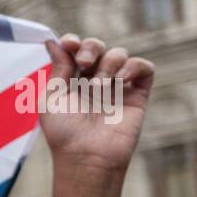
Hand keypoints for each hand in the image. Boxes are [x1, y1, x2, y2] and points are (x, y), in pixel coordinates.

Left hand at [42, 34, 154, 196]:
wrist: (86, 155)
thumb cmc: (64, 132)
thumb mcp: (52, 97)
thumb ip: (57, 68)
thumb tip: (53, 41)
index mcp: (72, 80)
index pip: (76, 50)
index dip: (74, 42)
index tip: (69, 44)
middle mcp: (94, 80)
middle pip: (98, 46)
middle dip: (91, 47)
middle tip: (84, 64)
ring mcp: (117, 86)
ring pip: (119, 54)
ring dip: (108, 64)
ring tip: (99, 88)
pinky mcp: (138, 94)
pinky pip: (143, 67)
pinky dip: (133, 66)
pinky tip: (121, 80)